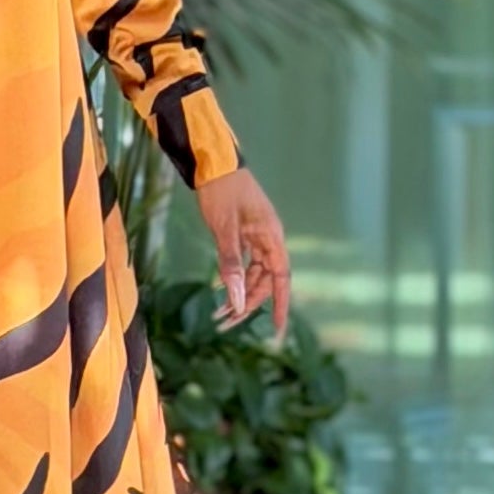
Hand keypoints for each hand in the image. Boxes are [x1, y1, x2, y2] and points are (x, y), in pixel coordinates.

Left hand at [196, 168, 290, 336]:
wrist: (211, 161)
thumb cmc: (221, 191)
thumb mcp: (224, 230)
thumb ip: (231, 265)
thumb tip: (237, 300)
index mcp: (272, 237)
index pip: (281, 279)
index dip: (280, 306)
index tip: (277, 331)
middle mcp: (268, 239)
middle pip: (264, 281)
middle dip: (247, 304)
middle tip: (224, 324)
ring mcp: (256, 236)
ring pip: (252, 274)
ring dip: (238, 293)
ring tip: (218, 314)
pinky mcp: (243, 233)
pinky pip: (243, 263)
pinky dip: (232, 277)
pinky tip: (219, 290)